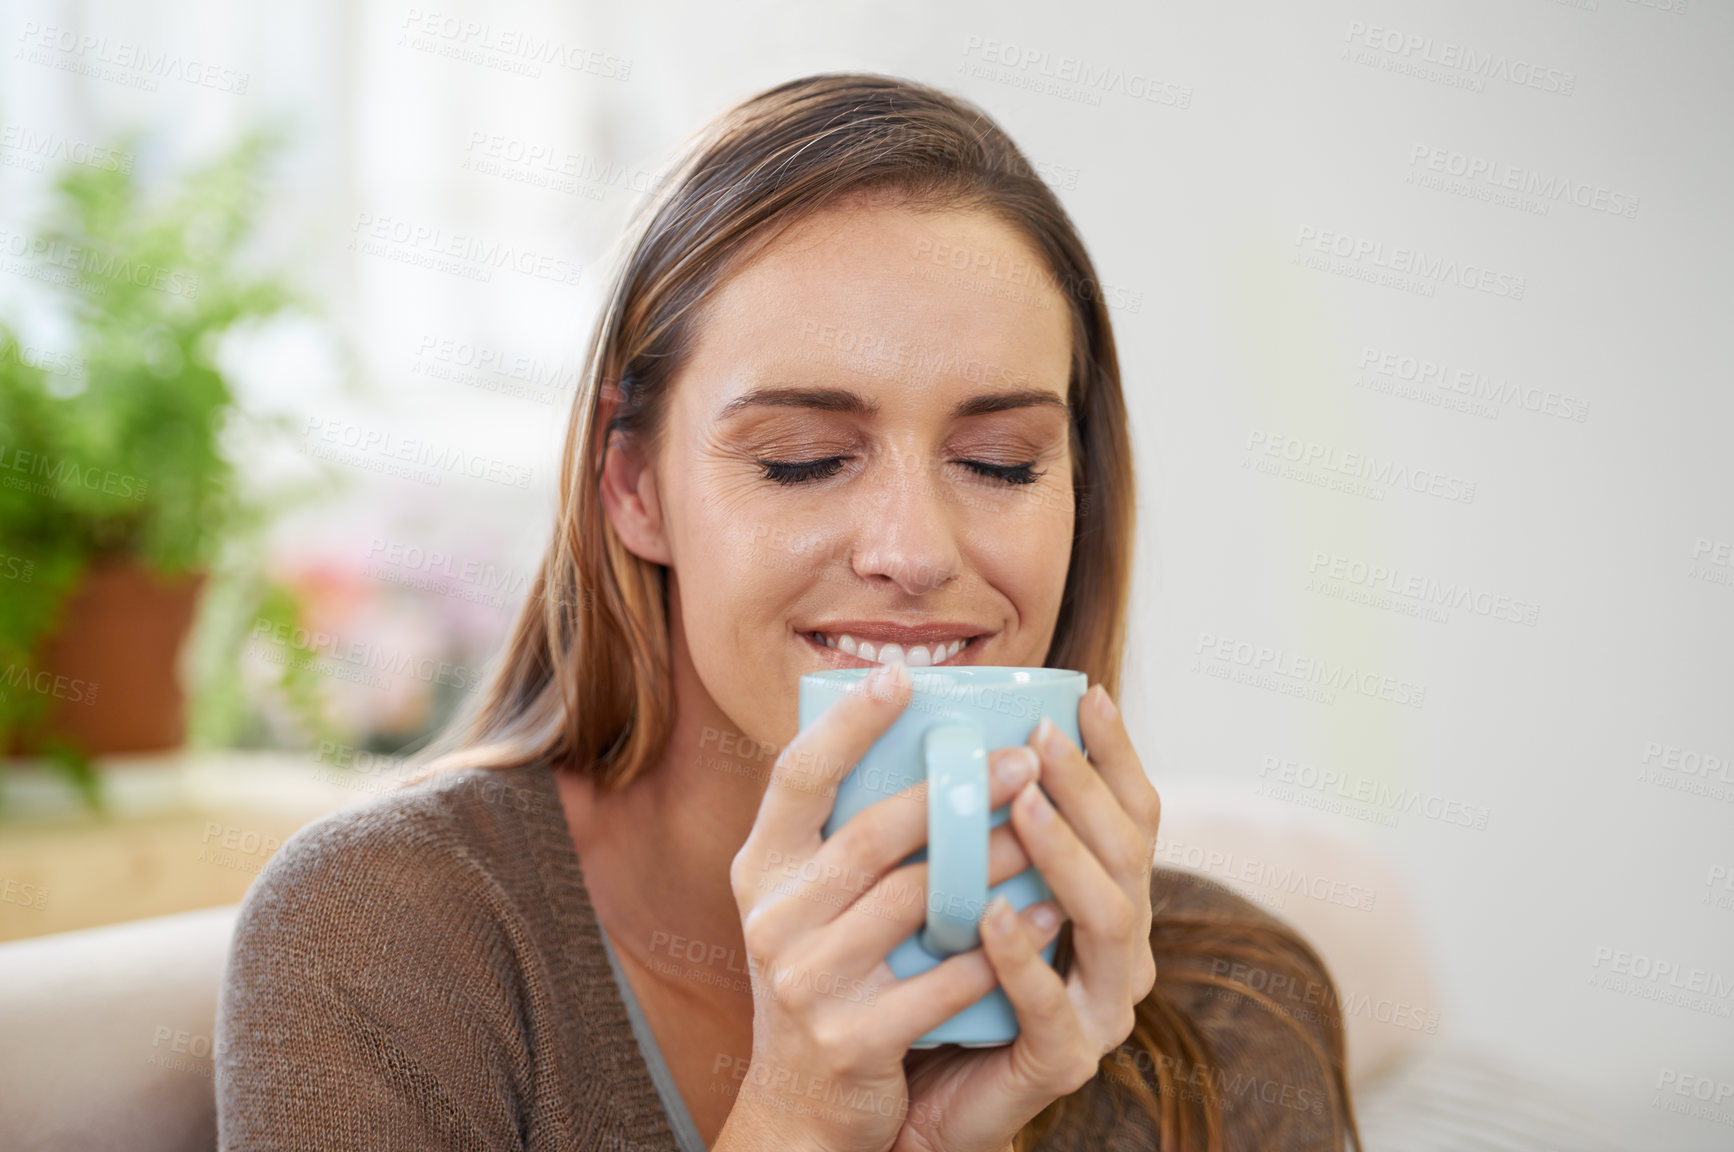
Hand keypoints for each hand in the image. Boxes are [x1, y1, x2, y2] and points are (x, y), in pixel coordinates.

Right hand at [718, 662, 1066, 1151]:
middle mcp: (772, 918)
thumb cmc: (826, 978)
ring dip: (991, 861)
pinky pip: (938, 982)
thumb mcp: (808, 902)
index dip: (846, 724)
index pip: (796, 777)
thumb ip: (843, 834)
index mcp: (761, 869)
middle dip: (955, 790)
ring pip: (915, 902)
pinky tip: (1046, 915)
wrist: (802, 1110)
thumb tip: (920, 737)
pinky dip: (998, 947)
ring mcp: (805, 982)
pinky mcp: (849, 1039)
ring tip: (1047, 830)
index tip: (901, 675)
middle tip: (1025, 758)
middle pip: (870, 834)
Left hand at [891, 682, 1160, 1151]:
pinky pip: (1053, 1005)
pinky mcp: (1065, 1059)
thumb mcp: (960, 887)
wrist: (905, 1092)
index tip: (1085, 695)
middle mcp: (1120, 949)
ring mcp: (1101, 1006)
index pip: (1133, 814)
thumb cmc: (932, 974)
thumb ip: (974, 825)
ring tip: (1025, 805)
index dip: (1117, 755)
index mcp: (1105, 898)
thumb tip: (949, 722)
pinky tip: (992, 914)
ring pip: (1109, 919)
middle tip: (1041, 739)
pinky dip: (1024, 956)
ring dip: (1065, 854)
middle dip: (1088, 788)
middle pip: (1129, 853)